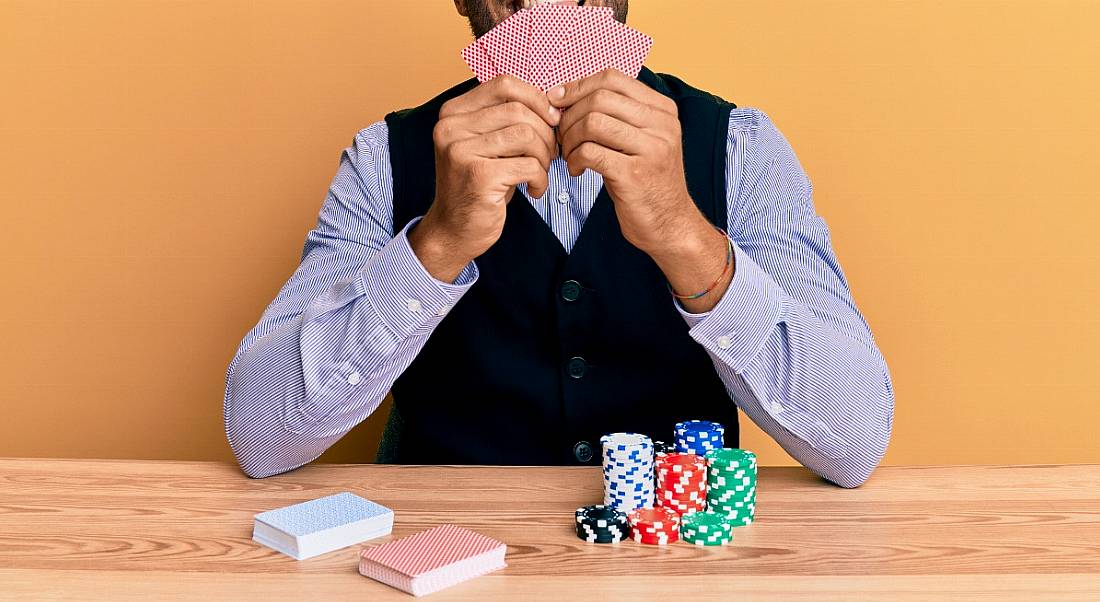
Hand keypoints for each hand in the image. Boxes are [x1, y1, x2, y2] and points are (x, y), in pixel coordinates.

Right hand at [410, 76, 559, 281]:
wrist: (453, 230)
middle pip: (519, 110)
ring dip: (544, 156)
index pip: (504, 84)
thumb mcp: (487, 143)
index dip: (536, 98)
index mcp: (452, 113)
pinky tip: (534, 189)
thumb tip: (553, 101)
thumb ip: (507, 117)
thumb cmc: (479, 184)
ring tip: (540, 172)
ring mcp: (461, 151)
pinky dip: (540, 178)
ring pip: (527, 135)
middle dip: (545, 132)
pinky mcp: (479, 176)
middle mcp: (451, 127)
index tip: (551, 120)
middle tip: (549, 154)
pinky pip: (529, 165)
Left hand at [549, 69, 732, 311]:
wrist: (670, 225)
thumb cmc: (646, 182)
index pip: (612, 78)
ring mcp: (652, 149)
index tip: (557, 102)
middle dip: (569, 116)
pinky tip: (575, 170)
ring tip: (568, 156)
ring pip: (592, 123)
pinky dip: (574, 159)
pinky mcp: (635, 175)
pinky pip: (590, 152)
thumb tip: (565, 93)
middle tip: (561, 137)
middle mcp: (662, 124)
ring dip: (569, 139)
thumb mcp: (640, 140)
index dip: (578, 86)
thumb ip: (616, 115)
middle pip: (599, 98)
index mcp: (663, 109)